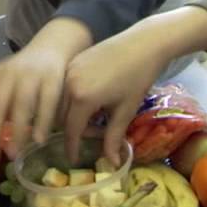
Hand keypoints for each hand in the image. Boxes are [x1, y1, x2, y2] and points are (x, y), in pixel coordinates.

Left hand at [0, 18, 92, 169]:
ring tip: (13, 156)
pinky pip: (46, 104)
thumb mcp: (3, 86)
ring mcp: (29, 76)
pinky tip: (39, 141)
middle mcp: (6, 76)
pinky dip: (41, 124)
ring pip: (19, 108)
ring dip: (15, 135)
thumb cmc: (23, 76)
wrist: (51, 47)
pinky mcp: (51, 78)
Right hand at [62, 7, 206, 163]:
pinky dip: (74, 99)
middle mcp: (69, 84)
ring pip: (63, 102)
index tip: (74, 159)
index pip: (71, 130)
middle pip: (63, 117)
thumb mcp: (125, 110)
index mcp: (81, 97)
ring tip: (95, 120)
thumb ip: (114, 137)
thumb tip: (111, 163)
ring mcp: (69, 70)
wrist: (144, 43)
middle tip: (94, 137)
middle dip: (75, 131)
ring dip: (74, 115)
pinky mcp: (74, 61)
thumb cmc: (138, 77)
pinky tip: (92, 102)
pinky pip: (66, 88)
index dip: (72, 147)